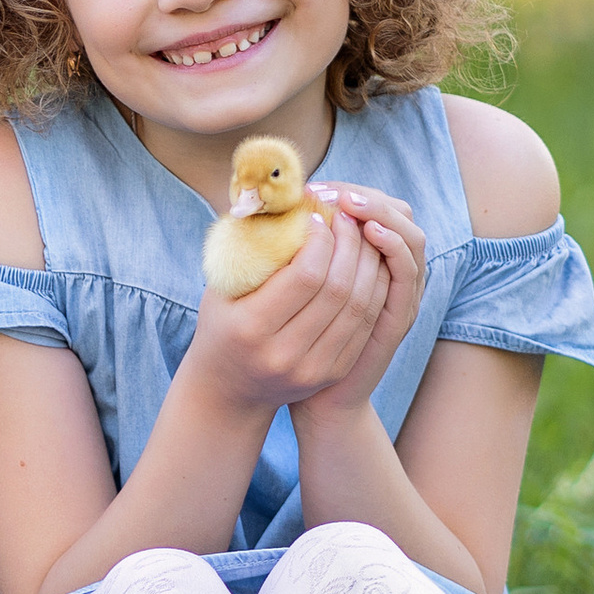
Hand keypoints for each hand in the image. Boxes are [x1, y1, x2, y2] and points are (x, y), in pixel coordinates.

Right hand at [189, 204, 395, 415]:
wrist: (226, 389)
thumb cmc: (220, 326)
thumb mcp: (220, 289)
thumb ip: (247, 251)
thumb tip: (280, 204)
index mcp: (251, 328)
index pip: (305, 276)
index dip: (320, 240)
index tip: (317, 217)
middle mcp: (284, 353)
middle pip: (337, 290)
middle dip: (349, 245)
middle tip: (346, 218)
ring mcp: (313, 368)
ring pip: (359, 306)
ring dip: (367, 264)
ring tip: (361, 235)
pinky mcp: (333, 372)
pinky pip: (365, 324)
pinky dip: (373, 290)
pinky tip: (367, 266)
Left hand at [291, 182, 426, 421]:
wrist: (307, 399)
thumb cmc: (283, 339)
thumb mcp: (284, 290)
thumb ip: (283, 253)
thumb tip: (252, 203)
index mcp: (364, 262)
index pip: (376, 207)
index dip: (351, 190)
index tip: (314, 183)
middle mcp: (390, 274)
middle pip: (397, 215)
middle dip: (364, 197)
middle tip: (331, 188)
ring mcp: (401, 294)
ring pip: (407, 240)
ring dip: (379, 215)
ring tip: (347, 201)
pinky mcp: (402, 316)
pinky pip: (407, 275)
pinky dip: (393, 248)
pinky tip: (369, 231)